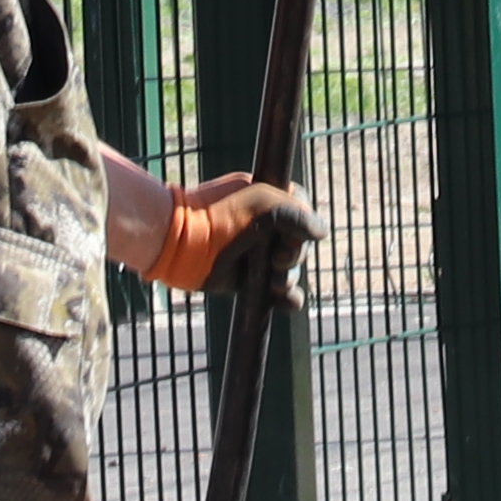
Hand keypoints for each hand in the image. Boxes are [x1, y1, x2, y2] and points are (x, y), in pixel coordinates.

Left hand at [145, 170, 317, 294]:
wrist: (178, 244)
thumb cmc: (220, 218)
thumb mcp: (264, 206)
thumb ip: (299, 217)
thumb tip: (322, 232)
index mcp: (268, 198)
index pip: (303, 210)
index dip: (304, 225)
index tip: (290, 234)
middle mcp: (264, 225)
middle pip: (299, 244)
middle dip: (295, 256)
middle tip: (277, 260)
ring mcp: (256, 252)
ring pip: (290, 269)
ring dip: (289, 278)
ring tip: (275, 284)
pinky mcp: (247, 278)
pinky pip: (277, 291)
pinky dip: (287, 298)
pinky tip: (289, 302)